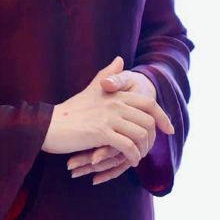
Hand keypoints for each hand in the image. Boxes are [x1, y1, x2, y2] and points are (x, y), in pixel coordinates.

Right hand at [66, 60, 174, 185]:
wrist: (49, 125)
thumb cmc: (71, 111)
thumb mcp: (92, 89)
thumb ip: (107, 75)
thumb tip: (120, 58)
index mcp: (116, 94)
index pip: (149, 103)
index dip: (163, 117)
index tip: (170, 130)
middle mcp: (116, 103)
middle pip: (149, 120)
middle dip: (153, 138)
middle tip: (148, 150)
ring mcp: (109, 117)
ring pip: (141, 134)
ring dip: (143, 149)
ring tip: (138, 157)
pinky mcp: (101, 132)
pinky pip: (127, 146)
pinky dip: (132, 155)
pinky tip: (131, 161)